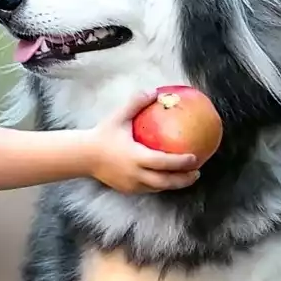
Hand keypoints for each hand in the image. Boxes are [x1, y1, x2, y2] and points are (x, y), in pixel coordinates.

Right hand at [87, 88, 202, 193]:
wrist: (83, 156)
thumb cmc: (102, 135)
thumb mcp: (118, 117)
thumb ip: (136, 103)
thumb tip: (154, 91)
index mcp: (136, 157)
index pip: (163, 162)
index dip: (181, 162)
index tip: (195, 158)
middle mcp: (135, 174)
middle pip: (165, 182)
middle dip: (184, 179)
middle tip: (197, 172)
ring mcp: (132, 184)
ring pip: (158, 188)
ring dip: (173, 184)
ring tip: (186, 177)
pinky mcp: (128, 189)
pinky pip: (148, 189)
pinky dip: (160, 184)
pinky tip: (166, 177)